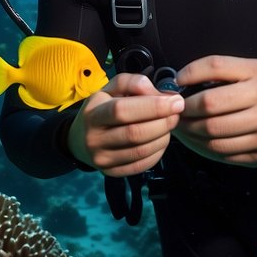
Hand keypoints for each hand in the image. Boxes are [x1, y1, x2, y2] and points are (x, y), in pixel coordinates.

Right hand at [66, 73, 183, 177]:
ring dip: (163, 137)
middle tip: (177, 113)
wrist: (79, 139)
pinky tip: (161, 140)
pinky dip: (158, 152)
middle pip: (135, 133)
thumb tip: (159, 94)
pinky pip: (141, 165)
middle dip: (163, 122)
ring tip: (169, 125)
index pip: (123, 111)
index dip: (153, 106)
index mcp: (93, 113)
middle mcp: (94, 138)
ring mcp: (102, 159)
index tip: (175, 102)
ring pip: (141, 151)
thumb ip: (133, 83)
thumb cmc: (101, 109)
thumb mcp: (110, 88)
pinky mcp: (112, 173)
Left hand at [171, 55, 256, 166]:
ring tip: (182, 126)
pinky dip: (203, 147)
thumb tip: (180, 81)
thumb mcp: (248, 71)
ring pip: (213, 133)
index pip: (215, 66)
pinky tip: (197, 140)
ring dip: (190, 131)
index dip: (190, 73)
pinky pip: (223, 152)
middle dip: (185, 109)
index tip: (177, 82)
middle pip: (210, 104)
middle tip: (175, 111)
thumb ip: (219, 71)